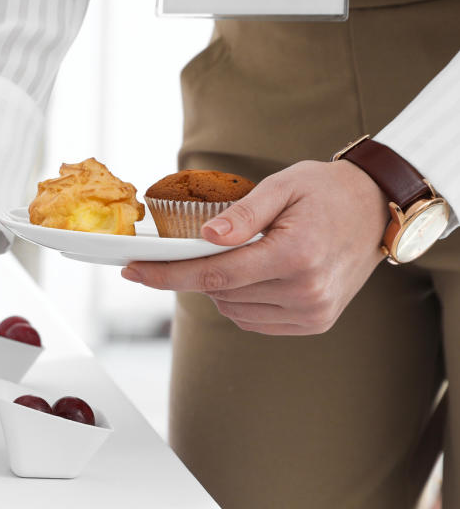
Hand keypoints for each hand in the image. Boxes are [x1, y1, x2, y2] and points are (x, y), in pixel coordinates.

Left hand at [121, 160, 388, 334]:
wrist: (377, 210)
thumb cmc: (326, 191)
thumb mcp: (283, 185)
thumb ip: (242, 213)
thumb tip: (205, 236)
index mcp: (296, 255)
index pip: (216, 274)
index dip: (167, 274)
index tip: (131, 271)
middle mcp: (306, 290)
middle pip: (220, 292)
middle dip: (197, 271)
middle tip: (200, 244)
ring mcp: (313, 311)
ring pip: (232, 309)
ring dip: (222, 286)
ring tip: (246, 254)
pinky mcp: (314, 322)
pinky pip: (252, 320)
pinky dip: (240, 299)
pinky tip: (256, 275)